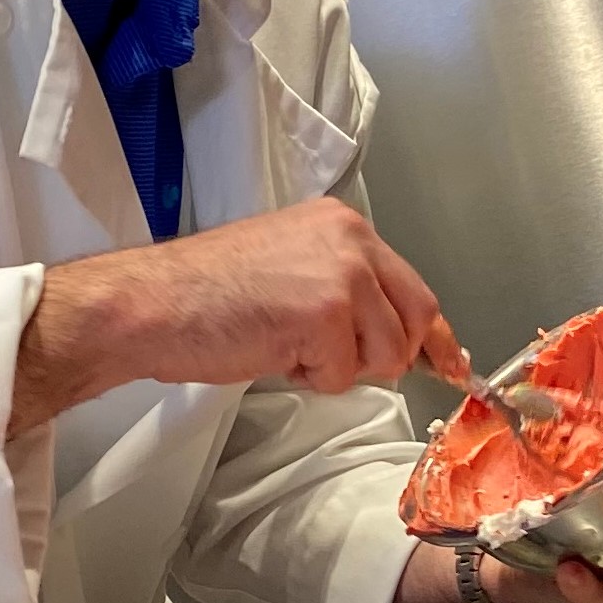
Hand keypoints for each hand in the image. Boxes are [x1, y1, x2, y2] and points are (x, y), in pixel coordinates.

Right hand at [11, 196, 441, 432]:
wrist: (153, 303)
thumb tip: (394, 337)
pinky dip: (310, 378)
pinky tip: (271, 351)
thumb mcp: (290, 270)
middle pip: (414, 320)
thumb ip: (345, 289)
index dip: (431, 335)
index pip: (413, 286)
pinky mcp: (328, 312)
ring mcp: (343, 274)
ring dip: (338, 368)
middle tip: (327, 359)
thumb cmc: (204, 294)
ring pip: (384, 354)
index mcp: (342, 225)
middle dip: (380, 356)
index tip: (448, 363)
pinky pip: (344, 374)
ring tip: (285, 344)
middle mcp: (351, 240)